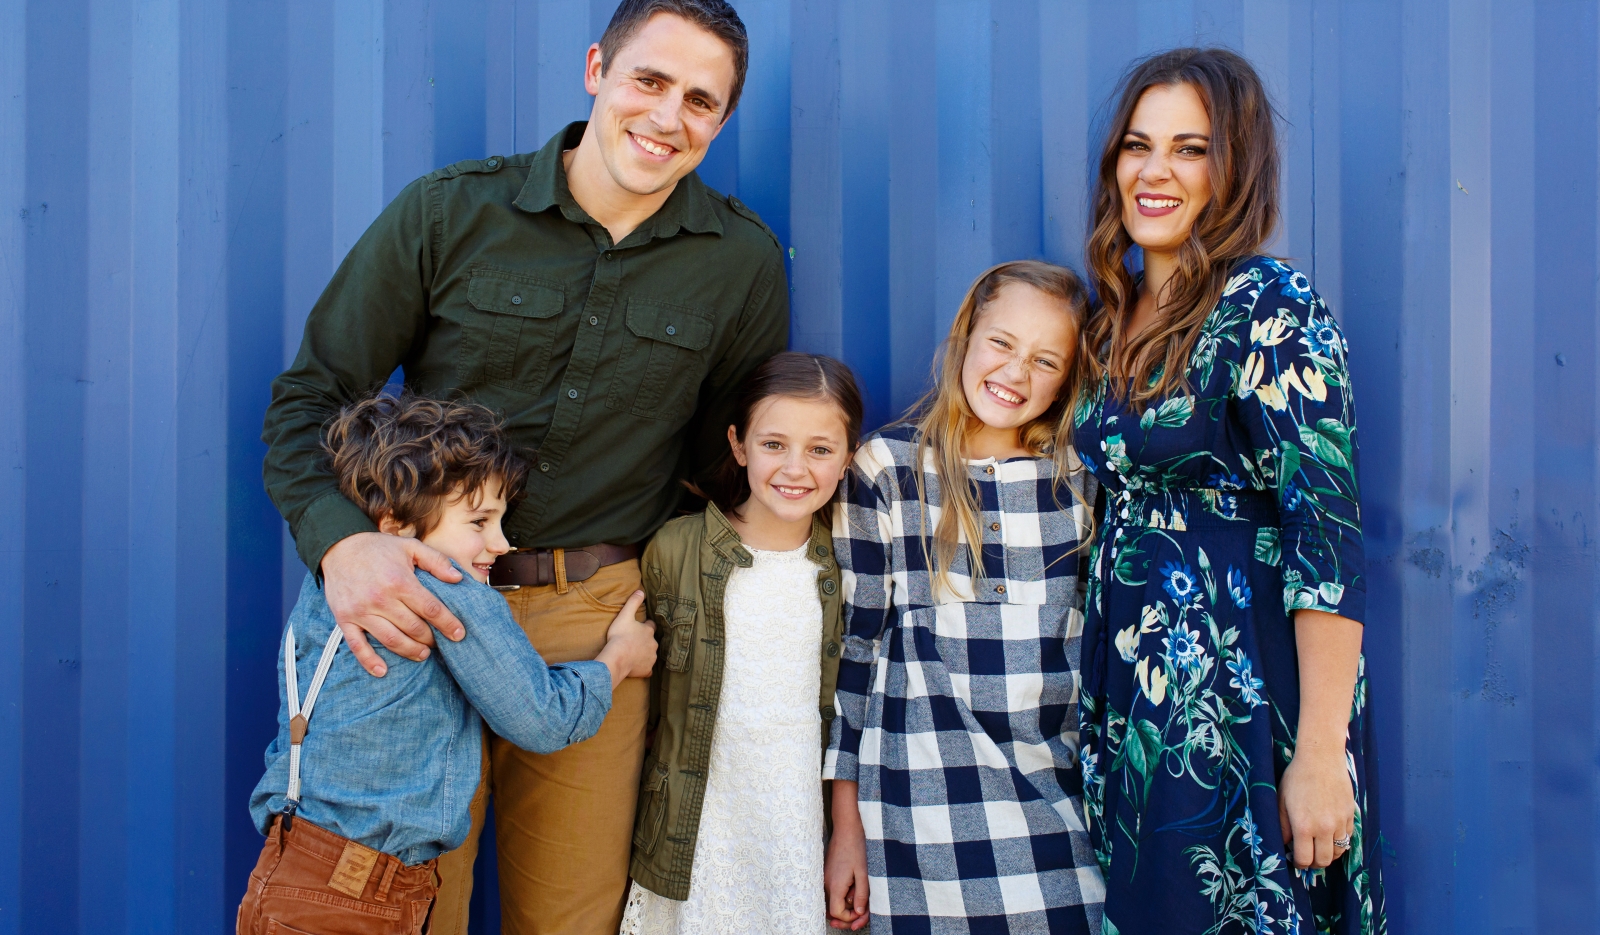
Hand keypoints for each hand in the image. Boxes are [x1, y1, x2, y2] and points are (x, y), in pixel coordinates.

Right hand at [321, 532, 464, 676]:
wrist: (339, 547)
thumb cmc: (378, 548)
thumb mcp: (410, 547)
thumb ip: (436, 561)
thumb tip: (458, 578)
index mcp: (399, 581)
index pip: (430, 609)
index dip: (448, 623)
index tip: (459, 634)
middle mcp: (380, 598)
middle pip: (413, 628)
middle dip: (430, 639)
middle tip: (438, 642)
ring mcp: (361, 611)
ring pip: (391, 640)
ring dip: (410, 651)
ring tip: (422, 654)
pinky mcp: (345, 619)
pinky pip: (357, 645)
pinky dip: (370, 661)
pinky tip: (383, 671)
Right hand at [595, 591, 655, 686]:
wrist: (618, 657)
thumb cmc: (620, 636)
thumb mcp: (625, 615)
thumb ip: (633, 602)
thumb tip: (640, 591)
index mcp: (648, 631)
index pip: (650, 626)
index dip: (645, 626)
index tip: (638, 627)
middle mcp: (653, 644)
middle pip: (651, 641)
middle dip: (645, 641)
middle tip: (634, 642)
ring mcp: (651, 658)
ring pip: (650, 655)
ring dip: (644, 654)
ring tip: (633, 654)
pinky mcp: (646, 670)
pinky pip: (647, 669)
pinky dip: (643, 668)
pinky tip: (636, 667)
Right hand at [826, 780, 869, 929]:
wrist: (845, 829)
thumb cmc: (855, 849)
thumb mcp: (862, 873)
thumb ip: (861, 895)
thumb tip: (860, 912)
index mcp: (835, 885)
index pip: (837, 912)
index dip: (849, 917)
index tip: (861, 912)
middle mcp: (826, 884)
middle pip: (832, 911)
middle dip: (846, 916)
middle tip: (860, 915)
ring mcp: (824, 879)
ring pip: (831, 902)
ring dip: (844, 906)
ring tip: (857, 899)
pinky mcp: (826, 874)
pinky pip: (832, 892)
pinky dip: (841, 896)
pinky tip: (852, 889)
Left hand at [1278, 748, 1354, 869]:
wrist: (1321, 759)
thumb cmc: (1297, 777)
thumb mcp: (1281, 801)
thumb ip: (1282, 826)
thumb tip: (1284, 844)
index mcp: (1303, 826)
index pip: (1305, 859)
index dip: (1299, 863)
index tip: (1296, 859)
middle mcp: (1324, 828)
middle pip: (1323, 861)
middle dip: (1314, 863)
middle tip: (1308, 856)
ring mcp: (1340, 822)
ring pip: (1338, 852)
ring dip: (1328, 853)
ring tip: (1318, 846)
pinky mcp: (1350, 816)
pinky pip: (1347, 838)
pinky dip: (1339, 841)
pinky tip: (1329, 834)